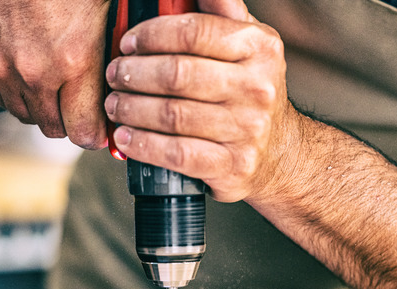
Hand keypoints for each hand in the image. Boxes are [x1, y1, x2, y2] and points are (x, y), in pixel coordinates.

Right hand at [0, 0, 110, 147]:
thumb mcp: (104, 11)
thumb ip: (112, 51)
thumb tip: (124, 83)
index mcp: (75, 60)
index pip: (84, 132)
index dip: (95, 134)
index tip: (100, 130)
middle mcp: (36, 71)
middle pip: (55, 129)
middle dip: (71, 121)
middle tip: (80, 104)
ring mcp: (3, 67)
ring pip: (26, 116)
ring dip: (42, 108)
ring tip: (54, 86)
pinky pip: (0, 98)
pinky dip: (16, 93)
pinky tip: (28, 74)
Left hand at [104, 0, 296, 201]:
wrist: (282, 153)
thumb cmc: (251, 92)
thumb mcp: (248, 45)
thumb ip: (220, 12)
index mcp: (259, 48)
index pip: (193, 31)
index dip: (151, 35)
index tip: (128, 43)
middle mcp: (257, 87)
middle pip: (177, 74)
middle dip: (133, 73)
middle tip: (114, 75)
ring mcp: (247, 129)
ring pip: (172, 114)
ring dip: (131, 109)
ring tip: (114, 104)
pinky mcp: (233, 166)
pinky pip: (177, 154)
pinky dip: (143, 145)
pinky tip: (126, 137)